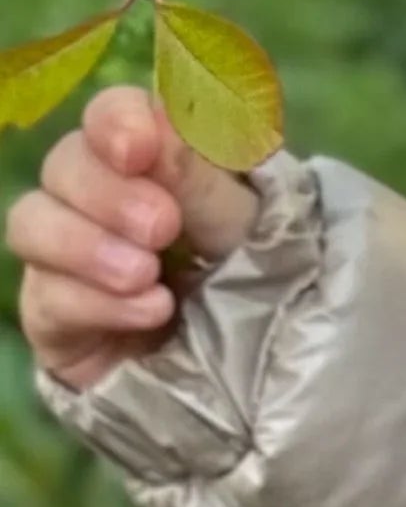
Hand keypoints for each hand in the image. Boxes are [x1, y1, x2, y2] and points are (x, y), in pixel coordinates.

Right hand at [9, 85, 253, 393]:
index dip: (115, 122)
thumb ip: (201, 179)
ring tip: (147, 274)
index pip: (111, 117)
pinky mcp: (59, 322)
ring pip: (33, 223)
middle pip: (65, 165)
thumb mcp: (249, 231)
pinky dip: (94, 301)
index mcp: (154, 165)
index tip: (138, 146)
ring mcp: (72, 262)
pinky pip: (45, 297)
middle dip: (107, 191)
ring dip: (86, 244)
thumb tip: (154, 119)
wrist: (271, 389)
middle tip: (162, 227)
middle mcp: (102, 203)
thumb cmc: (268, 291)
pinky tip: (152, 312)